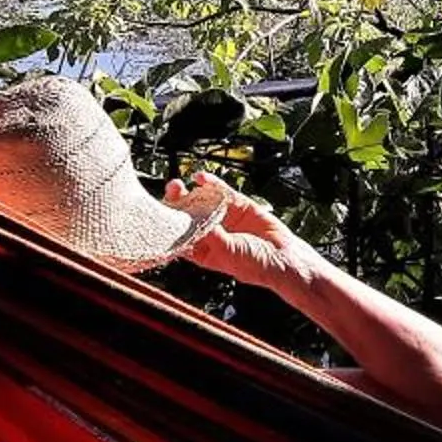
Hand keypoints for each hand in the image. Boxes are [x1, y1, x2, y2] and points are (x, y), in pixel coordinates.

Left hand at [163, 174, 325, 291]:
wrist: (282, 258)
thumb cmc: (253, 264)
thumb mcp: (228, 252)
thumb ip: (211, 236)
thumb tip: (194, 220)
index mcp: (203, 250)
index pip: (180, 235)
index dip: (169, 224)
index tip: (159, 212)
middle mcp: (210, 233)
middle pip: (188, 215)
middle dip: (177, 204)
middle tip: (170, 192)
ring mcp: (223, 218)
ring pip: (202, 201)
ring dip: (190, 192)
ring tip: (179, 183)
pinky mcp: (238, 205)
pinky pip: (221, 192)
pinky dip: (211, 183)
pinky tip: (201, 177)